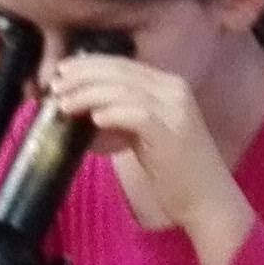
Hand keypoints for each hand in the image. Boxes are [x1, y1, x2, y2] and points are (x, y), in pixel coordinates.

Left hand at [42, 52, 252, 264]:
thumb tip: (85, 110)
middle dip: (83, 75)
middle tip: (55, 85)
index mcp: (168, 86)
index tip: (62, 71)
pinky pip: (138, 114)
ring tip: (65, 104)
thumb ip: (122, 118)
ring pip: (125, 89)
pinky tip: (95, 118)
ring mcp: (176, 109)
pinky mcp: (172, 131)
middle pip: (121, 71)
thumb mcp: (145, 136)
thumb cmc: (174, 172)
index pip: (123, 65)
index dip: (89, 64)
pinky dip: (113, 112)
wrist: (207, 200)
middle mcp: (174, 90)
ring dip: (89, 94)